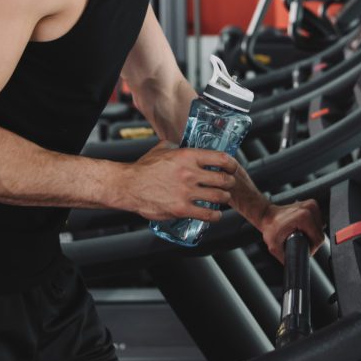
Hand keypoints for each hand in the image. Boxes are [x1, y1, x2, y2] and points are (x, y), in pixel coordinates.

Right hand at [116, 143, 238, 221]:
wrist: (128, 186)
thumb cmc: (144, 168)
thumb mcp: (163, 149)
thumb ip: (178, 146)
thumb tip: (186, 144)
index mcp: (187, 156)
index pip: (221, 158)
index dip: (232, 164)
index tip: (232, 168)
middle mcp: (190, 173)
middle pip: (223, 179)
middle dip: (230, 183)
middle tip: (228, 184)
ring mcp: (186, 192)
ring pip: (219, 197)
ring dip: (224, 198)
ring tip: (222, 198)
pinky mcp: (181, 209)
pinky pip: (207, 214)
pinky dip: (215, 216)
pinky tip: (215, 214)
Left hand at [258, 199, 324, 263]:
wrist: (267, 215)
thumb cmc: (270, 228)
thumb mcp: (275, 247)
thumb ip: (287, 258)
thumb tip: (295, 267)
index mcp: (304, 216)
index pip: (318, 239)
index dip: (312, 248)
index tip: (303, 248)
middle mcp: (310, 208)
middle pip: (320, 233)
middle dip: (312, 240)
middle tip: (299, 240)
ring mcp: (311, 204)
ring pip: (320, 227)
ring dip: (313, 233)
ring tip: (300, 233)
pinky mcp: (312, 204)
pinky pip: (318, 220)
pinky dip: (313, 226)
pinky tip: (303, 227)